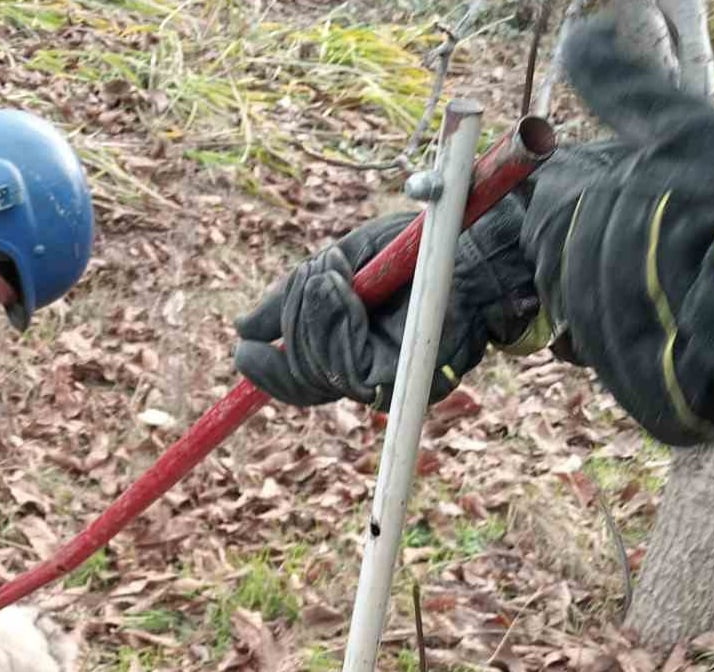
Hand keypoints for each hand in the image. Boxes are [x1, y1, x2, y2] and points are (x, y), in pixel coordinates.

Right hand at [234, 196, 539, 409]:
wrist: (470, 245)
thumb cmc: (414, 252)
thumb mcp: (339, 266)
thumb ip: (294, 298)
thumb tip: (243, 330)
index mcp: (351, 352)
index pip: (299, 382)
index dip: (268, 372)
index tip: (244, 350)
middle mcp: (366, 376)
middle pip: (300, 379)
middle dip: (292, 322)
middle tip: (314, 277)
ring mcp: (384, 383)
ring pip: (317, 371)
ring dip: (313, 315)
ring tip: (334, 274)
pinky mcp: (401, 381)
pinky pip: (343, 366)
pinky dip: (334, 321)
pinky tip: (344, 288)